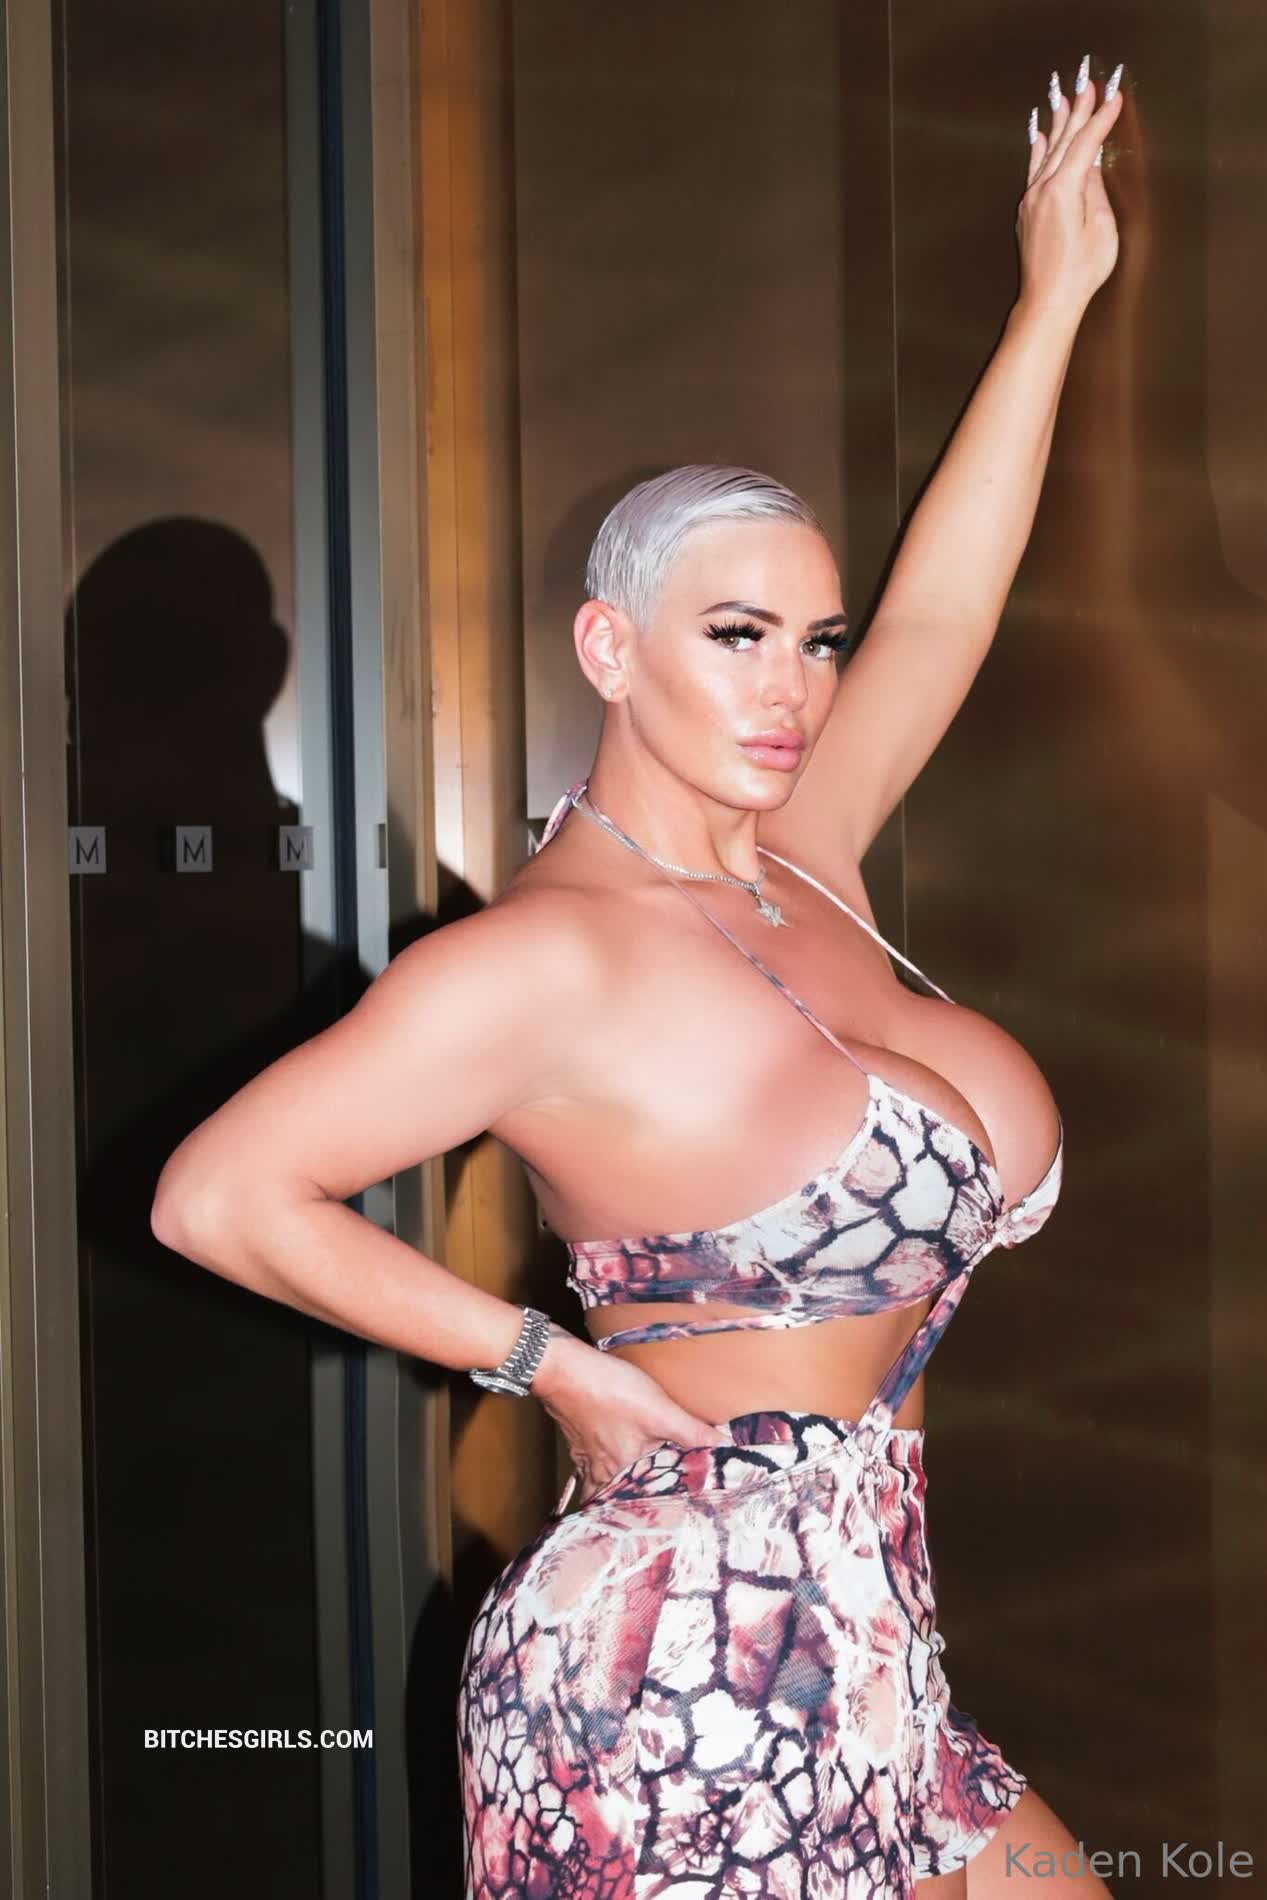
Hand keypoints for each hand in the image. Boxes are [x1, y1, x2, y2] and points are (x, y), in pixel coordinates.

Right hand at [532, 1331, 733, 1504]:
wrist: (563, 1369)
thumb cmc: (610, 1391)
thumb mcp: (659, 1411)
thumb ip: (693, 1431)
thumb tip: (727, 1447)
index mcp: (623, 1472)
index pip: (638, 1507)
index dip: (653, 1516)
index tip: (672, 1521)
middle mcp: (601, 1472)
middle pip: (616, 1500)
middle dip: (630, 1508)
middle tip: (652, 1514)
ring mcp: (586, 1457)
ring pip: (600, 1486)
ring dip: (613, 1492)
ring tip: (630, 1495)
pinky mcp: (578, 1439)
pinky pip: (590, 1466)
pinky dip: (601, 1469)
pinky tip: (611, 1458)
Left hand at [1017, 57, 1126, 318]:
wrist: (1048, 301)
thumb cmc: (1080, 272)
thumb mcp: (1101, 228)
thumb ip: (1095, 191)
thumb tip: (1091, 166)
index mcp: (1064, 190)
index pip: (1086, 144)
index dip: (1101, 119)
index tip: (1114, 97)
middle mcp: (1042, 189)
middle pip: (1064, 141)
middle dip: (1078, 110)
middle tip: (1088, 83)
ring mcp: (1030, 200)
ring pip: (1046, 152)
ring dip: (1057, 123)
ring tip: (1063, 97)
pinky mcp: (1026, 212)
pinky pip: (1033, 170)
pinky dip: (1038, 149)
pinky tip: (1039, 135)